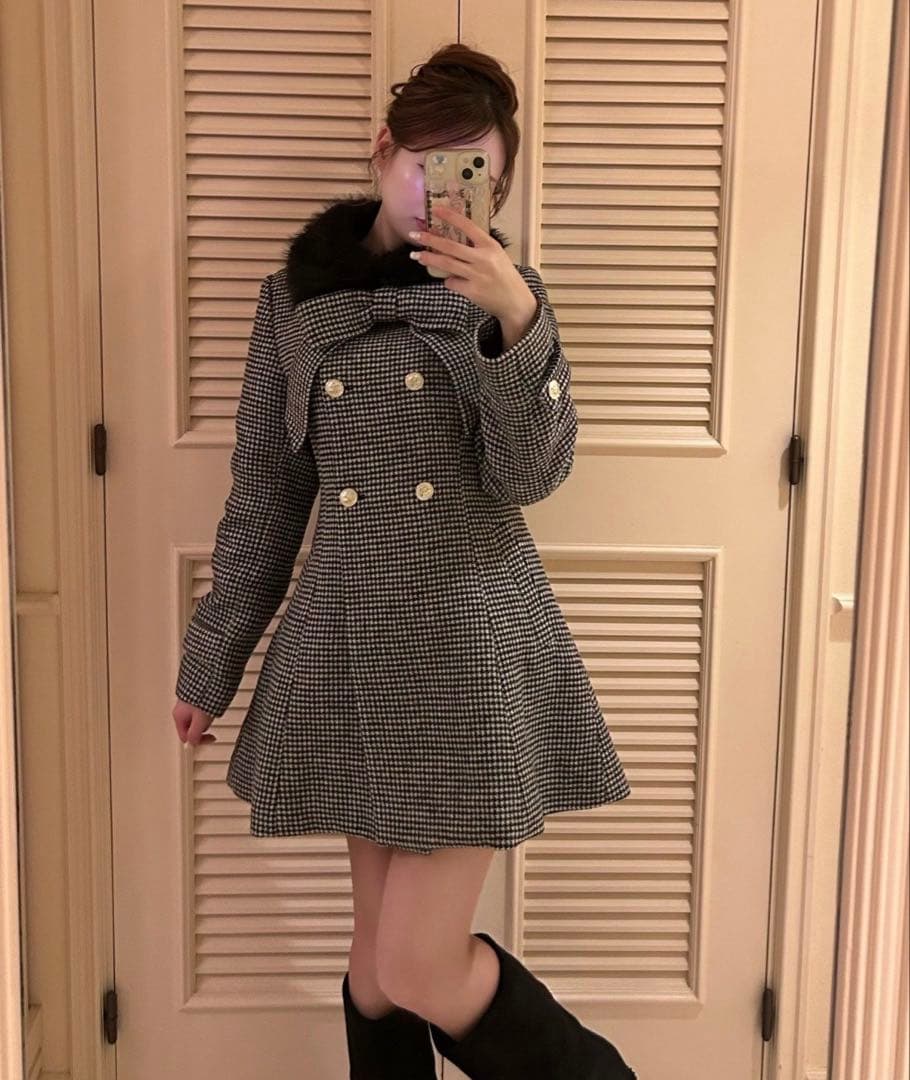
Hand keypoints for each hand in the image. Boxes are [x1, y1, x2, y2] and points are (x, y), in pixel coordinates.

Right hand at [173, 699, 216, 746]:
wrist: (208, 675)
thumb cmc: (202, 695)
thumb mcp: (200, 720)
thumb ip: (195, 734)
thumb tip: (193, 743)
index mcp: (178, 716)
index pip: (185, 737)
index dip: (199, 740)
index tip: (212, 738)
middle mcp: (180, 709)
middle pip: (191, 727)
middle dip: (203, 727)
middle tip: (211, 719)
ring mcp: (187, 702)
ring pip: (196, 717)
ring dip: (206, 717)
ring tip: (213, 708)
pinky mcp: (194, 695)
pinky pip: (200, 707)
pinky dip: (208, 708)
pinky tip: (213, 702)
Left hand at [409, 204, 537, 330]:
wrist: (515, 302)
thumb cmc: (505, 276)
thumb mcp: (497, 255)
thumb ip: (479, 248)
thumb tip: (454, 241)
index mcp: (490, 245)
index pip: (468, 226)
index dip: (451, 217)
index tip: (436, 209)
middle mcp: (483, 258)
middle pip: (450, 246)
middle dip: (430, 240)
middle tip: (415, 235)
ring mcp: (477, 275)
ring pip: (446, 264)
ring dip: (428, 259)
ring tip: (416, 256)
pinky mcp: (471, 291)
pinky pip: (451, 283)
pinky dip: (449, 281)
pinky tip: (454, 282)